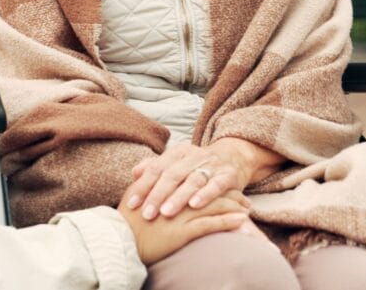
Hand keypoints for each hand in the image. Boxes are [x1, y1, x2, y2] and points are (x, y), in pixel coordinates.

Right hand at [118, 185, 249, 264]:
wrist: (120, 241)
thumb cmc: (126, 220)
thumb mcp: (134, 194)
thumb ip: (143, 179)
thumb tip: (144, 170)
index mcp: (163, 185)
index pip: (194, 179)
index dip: (211, 183)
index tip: (224, 187)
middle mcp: (173, 197)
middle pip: (207, 191)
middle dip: (228, 195)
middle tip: (243, 199)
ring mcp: (178, 214)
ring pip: (212, 206)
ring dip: (233, 207)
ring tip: (248, 210)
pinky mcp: (182, 232)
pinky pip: (209, 225)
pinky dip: (227, 223)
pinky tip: (241, 222)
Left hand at [125, 142, 249, 221]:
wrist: (234, 158)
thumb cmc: (198, 167)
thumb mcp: (177, 164)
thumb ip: (156, 167)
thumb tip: (134, 173)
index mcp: (177, 152)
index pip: (156, 168)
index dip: (143, 186)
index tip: (131, 204)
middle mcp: (193, 156)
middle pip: (172, 175)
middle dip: (157, 195)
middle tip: (146, 214)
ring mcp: (212, 165)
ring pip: (192, 180)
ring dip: (178, 197)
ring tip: (166, 212)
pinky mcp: (228, 175)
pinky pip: (216, 185)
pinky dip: (205, 195)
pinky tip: (195, 206)